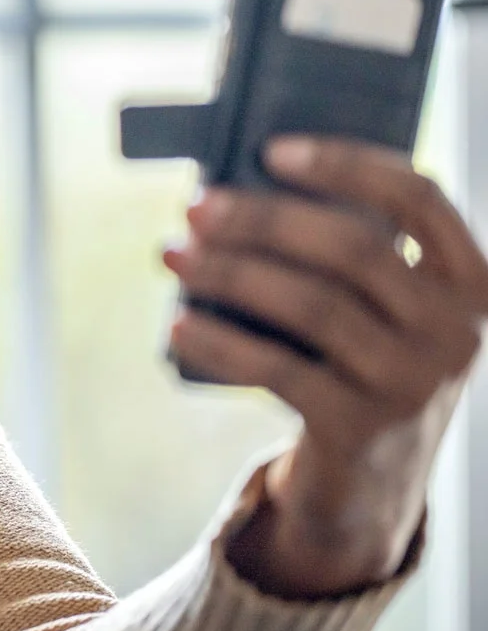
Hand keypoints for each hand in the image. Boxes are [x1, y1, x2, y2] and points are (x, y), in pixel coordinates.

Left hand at [164, 136, 487, 597]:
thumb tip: (235, 190)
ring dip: (232, 273)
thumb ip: (337, 255)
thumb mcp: (374, 308)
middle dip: (265, 221)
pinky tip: (178, 322)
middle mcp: (456, 329)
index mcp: (469, 280)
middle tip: (197, 206)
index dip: (348, 165)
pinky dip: (221, 341)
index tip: (272, 149)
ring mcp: (413, 381)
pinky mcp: (362, 427)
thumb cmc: (356, 362)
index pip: (420, 198)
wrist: (370, 481)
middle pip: (354, 250)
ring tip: (173, 254)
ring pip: (313, 307)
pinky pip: (279, 369)